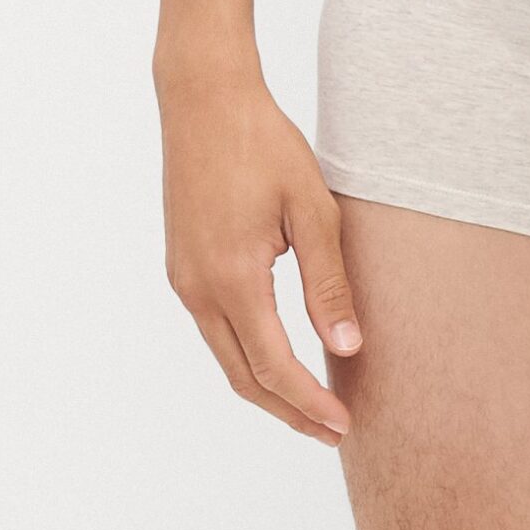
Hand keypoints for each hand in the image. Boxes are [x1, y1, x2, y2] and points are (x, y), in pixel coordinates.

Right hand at [157, 65, 362, 445]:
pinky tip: (275, 352)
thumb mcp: (311, 207)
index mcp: (233, 279)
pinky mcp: (181, 264)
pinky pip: (214, 327)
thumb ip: (328, 282)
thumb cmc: (264, 143)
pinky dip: (246, 353)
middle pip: (243, 377)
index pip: (273, 367)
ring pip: (225, 356)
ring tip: (309, 401)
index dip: (309, 403)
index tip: (342, 425)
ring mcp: (183, 279)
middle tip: (331, 430)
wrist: (204, 98)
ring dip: (265, 385)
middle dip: (287, 411)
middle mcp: (198, 289)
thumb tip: (347, 348)